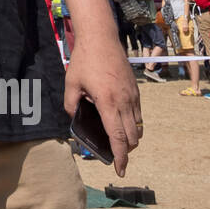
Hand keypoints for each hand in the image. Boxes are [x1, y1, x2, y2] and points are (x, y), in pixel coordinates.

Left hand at [62, 29, 141, 177]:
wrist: (101, 38)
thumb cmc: (85, 60)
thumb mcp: (71, 84)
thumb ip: (71, 105)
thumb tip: (75, 118)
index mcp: (108, 103)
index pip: (119, 138)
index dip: (121, 157)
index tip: (120, 170)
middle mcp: (125, 102)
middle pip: (133, 138)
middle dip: (126, 151)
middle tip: (114, 156)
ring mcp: (133, 96)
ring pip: (138, 127)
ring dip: (130, 138)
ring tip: (116, 141)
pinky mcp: (136, 91)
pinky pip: (138, 115)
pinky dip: (132, 124)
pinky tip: (119, 122)